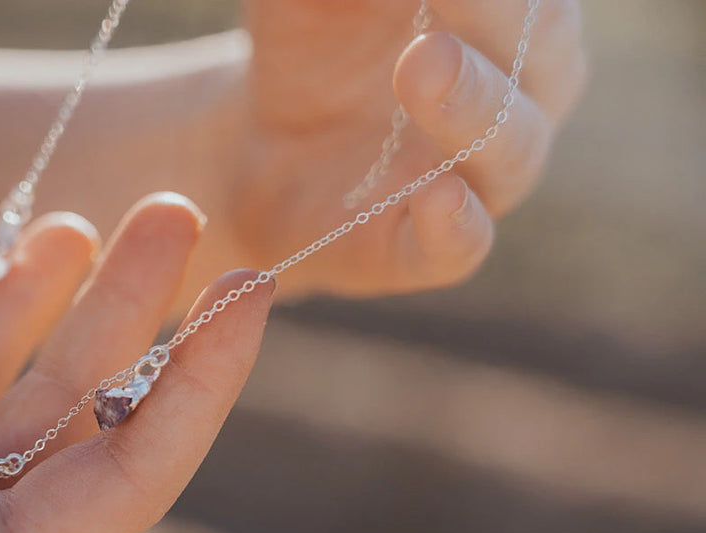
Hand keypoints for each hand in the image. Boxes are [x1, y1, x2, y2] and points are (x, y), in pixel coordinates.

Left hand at [227, 0, 586, 295]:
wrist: (257, 145)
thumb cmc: (308, 41)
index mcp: (511, 16)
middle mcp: (517, 94)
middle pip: (538, 53)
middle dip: (491, 14)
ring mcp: (476, 176)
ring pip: (510, 147)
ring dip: (470, 106)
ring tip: (421, 64)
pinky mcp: (425, 246)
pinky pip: (461, 245)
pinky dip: (455, 226)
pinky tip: (437, 199)